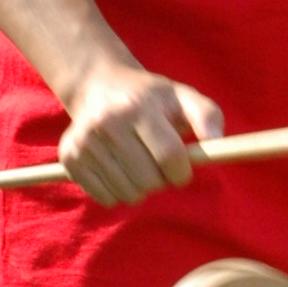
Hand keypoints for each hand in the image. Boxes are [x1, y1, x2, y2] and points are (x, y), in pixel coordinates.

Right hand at [59, 58, 223, 205]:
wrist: (99, 87)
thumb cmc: (149, 98)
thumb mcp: (182, 97)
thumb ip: (207, 116)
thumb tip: (217, 143)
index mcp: (138, 107)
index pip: (169, 155)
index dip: (181, 172)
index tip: (181, 170)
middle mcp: (107, 123)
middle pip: (149, 180)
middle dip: (161, 180)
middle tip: (156, 163)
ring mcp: (85, 142)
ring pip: (129, 194)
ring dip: (140, 188)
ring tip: (136, 164)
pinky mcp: (70, 159)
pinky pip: (106, 198)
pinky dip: (118, 192)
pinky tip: (117, 169)